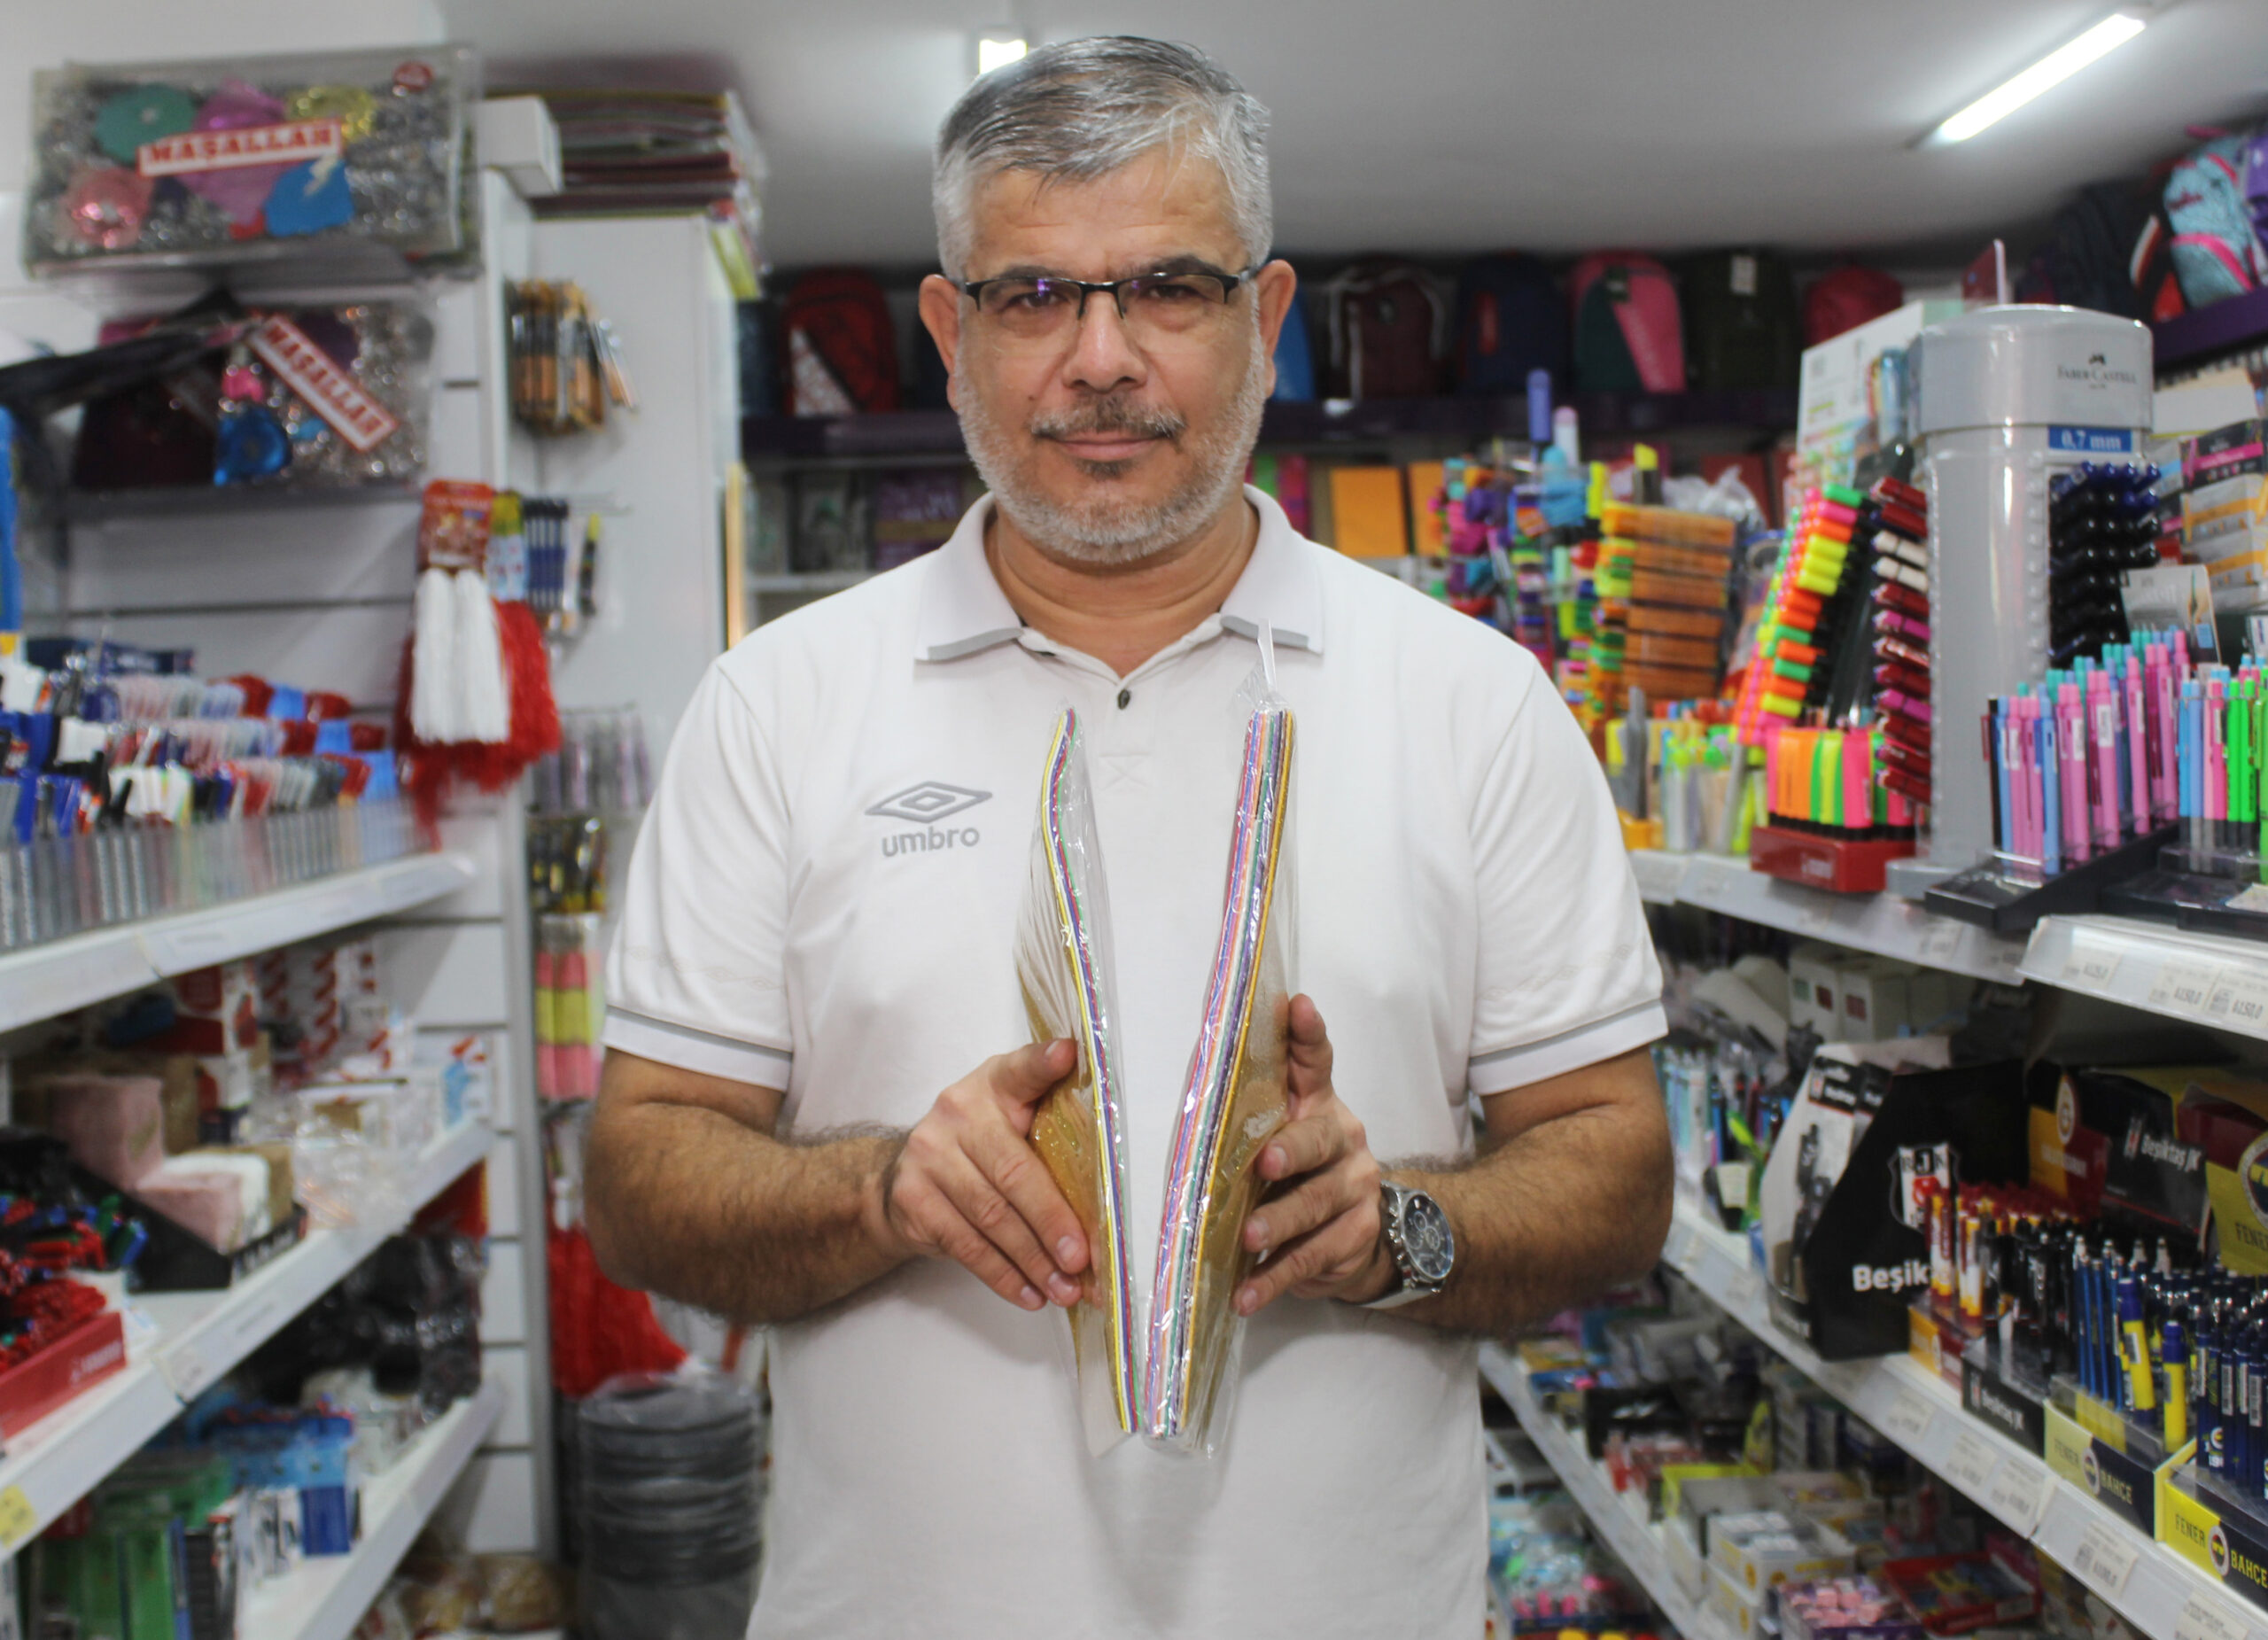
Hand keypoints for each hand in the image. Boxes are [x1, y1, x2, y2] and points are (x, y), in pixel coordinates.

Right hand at [879, 1039, 1089, 1312]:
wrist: (902, 1180)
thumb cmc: (979, 1149)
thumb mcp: (1009, 1123)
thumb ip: (1050, 1132)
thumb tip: (1109, 1194)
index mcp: (993, 1086)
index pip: (1021, 1071)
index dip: (1044, 1063)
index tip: (1068, 1054)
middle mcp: (957, 1113)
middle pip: (1013, 1172)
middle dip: (1052, 1221)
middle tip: (1082, 1259)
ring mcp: (930, 1156)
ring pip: (991, 1217)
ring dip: (1033, 1260)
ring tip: (1065, 1288)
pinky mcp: (914, 1199)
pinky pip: (966, 1245)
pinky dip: (1003, 1275)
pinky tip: (1029, 1293)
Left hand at [1234, 995, 1392, 1314]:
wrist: (1360, 1234)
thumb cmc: (1297, 1172)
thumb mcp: (1279, 1132)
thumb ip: (1248, 1109)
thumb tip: (1184, 1085)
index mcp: (1319, 1103)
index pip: (1317, 1060)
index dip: (1308, 1033)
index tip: (1298, 1005)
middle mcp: (1345, 1139)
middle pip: (1320, 1140)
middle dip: (1293, 1150)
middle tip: (1265, 1164)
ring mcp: (1356, 1190)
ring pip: (1317, 1205)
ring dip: (1280, 1223)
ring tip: (1249, 1239)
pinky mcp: (1356, 1238)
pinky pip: (1312, 1259)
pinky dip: (1275, 1279)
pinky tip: (1247, 1295)